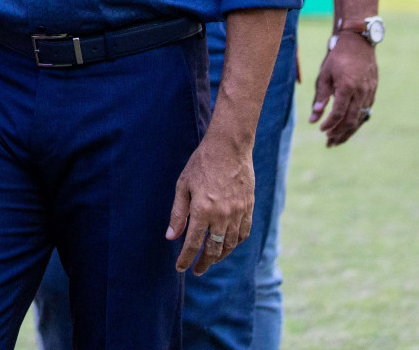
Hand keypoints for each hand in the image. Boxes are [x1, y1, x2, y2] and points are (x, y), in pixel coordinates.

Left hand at [166, 132, 253, 275]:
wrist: (229, 148)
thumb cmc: (201, 164)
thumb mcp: (183, 186)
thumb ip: (178, 214)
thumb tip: (171, 237)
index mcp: (202, 210)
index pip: (192, 244)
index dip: (186, 259)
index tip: (181, 268)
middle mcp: (222, 216)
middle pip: (213, 249)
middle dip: (203, 262)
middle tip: (196, 270)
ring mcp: (238, 213)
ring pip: (229, 245)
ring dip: (219, 256)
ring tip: (210, 260)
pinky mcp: (248, 208)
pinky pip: (243, 234)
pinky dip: (234, 243)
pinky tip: (227, 245)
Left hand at [310, 33, 377, 147]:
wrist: (358, 43)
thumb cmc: (337, 57)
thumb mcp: (324, 75)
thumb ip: (320, 97)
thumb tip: (313, 118)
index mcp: (347, 88)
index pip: (338, 113)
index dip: (329, 124)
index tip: (321, 130)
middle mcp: (361, 93)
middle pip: (351, 120)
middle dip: (339, 133)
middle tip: (329, 142)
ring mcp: (369, 93)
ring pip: (360, 118)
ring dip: (348, 131)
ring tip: (337, 141)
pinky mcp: (373, 92)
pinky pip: (365, 112)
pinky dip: (356, 122)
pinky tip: (349, 127)